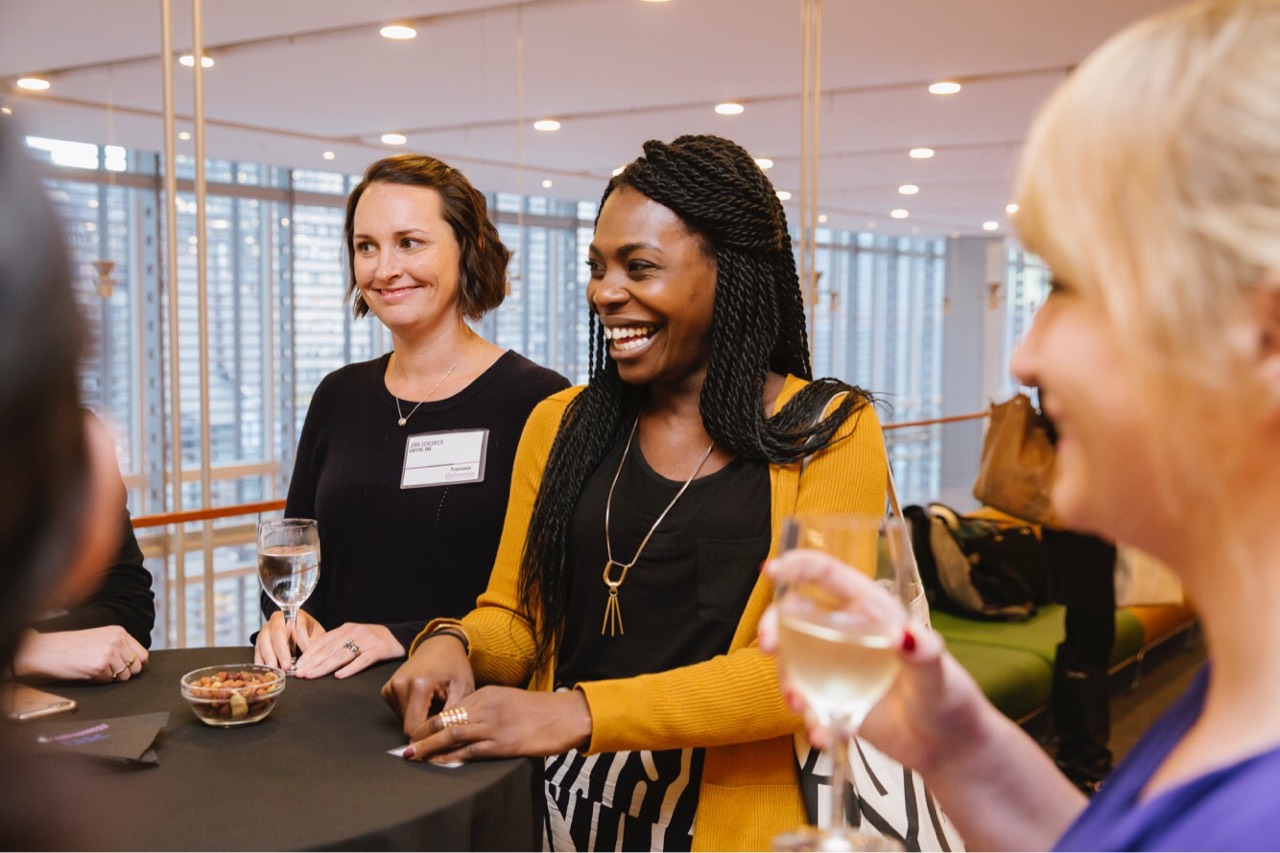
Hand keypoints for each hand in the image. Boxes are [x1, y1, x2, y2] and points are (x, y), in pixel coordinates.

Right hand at [13, 626, 147, 682]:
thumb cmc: (71, 646)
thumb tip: (139, 663)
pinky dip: (99, 680)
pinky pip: (108, 681)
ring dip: (111, 677)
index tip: (125, 667)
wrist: (47, 650)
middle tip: (107, 670)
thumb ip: (120, 646)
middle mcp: (117, 641)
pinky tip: (87, 671)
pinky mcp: (100, 666)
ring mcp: (110, 653)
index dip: (135, 664)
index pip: (143, 654)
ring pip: (124, 676)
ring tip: (94, 668)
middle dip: (124, 673)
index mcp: (119, 632)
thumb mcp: (100, 638)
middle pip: (136, 667)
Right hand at [254, 609, 323, 669]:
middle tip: (287, 666)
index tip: (306, 655)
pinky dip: (260, 660)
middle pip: (278, 633)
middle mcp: (278, 620)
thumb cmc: (307, 629)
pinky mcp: (260, 640)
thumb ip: (315, 641)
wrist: (294, 626)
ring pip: (264, 641)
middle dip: (282, 651)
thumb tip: (312, 655)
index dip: (303, 642)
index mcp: (295, 615)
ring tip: (275, 669)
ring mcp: (267, 629)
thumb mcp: (316, 632)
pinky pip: (257, 650)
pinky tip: (265, 670)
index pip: (299, 627)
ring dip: (269, 656)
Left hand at [291, 622, 403, 678]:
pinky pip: (362, 660)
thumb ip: (337, 644)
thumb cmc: (374, 640)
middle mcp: (354, 632)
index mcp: (346, 628)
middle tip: (298, 674)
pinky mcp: (378, 650)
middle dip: (311, 662)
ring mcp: (366, 641)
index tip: (296, 666)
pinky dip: (350, 668)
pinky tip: (339, 676)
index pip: (322, 641)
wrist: (400, 636)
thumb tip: (315, 659)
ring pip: (342, 655)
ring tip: (311, 675)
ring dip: (324, 666)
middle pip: (329, 649)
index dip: (308, 654)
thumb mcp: (354, 636)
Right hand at [381, 633, 474, 736]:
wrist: (441, 646)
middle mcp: (399, 685)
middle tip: (442, 714)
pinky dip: (412, 711)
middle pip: (408, 726)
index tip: (442, 736)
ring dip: (419, 718)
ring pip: (403, 721)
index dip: (429, 737)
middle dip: (425, 727)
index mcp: (418, 686)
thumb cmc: (455, 667)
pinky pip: (399, 712)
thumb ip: (452, 717)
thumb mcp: (463, 690)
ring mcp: (390, 687)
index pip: (415, 728)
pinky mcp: (387, 690)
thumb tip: (442, 741)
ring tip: (434, 703)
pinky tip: (424, 699)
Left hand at [402, 686, 591, 764]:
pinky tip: (437, 763)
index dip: (432, 721)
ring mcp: (493, 725)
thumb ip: (490, 707)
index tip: (418, 731)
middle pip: (445, 719)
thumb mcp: (510, 700)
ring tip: (412, 755)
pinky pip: (469, 751)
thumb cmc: (542, 710)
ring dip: (428, 746)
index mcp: (488, 693)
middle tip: (407, 745)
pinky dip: (449, 758)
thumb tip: (468, 723)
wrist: (567, 715)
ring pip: (451, 734)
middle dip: (422, 732)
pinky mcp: (502, 743)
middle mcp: (487, 706)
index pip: (452, 707)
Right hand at [761, 549, 989, 775]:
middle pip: (796, 614)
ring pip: (792, 658)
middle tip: (768, 645)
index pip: (828, 576)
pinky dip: (806, 715)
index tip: (771, 571)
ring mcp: (835, 666)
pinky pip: (805, 698)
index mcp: (871, 611)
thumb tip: (906, 635)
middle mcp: (847, 633)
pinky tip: (821, 732)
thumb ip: (924, 654)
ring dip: (787, 677)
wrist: (947, 747)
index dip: (798, 566)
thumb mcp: (939, 674)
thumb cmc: (949, 698)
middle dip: (773, 624)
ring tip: (801, 704)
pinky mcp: (832, 698)